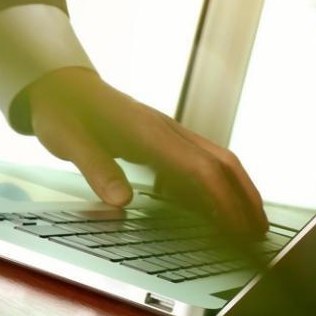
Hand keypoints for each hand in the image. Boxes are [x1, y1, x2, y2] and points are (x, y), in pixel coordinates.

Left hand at [25, 68, 266, 236]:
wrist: (56, 83)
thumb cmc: (62, 110)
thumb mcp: (68, 141)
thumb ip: (96, 168)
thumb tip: (122, 202)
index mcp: (148, 132)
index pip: (200, 169)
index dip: (223, 200)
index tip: (238, 228)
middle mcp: (166, 130)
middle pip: (221, 163)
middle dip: (245, 197)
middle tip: (259, 232)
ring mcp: (166, 133)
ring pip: (215, 161)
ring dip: (236, 191)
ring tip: (248, 224)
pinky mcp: (160, 138)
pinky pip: (197, 162)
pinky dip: (214, 186)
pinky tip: (214, 209)